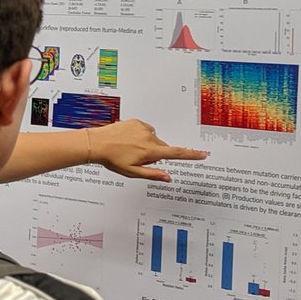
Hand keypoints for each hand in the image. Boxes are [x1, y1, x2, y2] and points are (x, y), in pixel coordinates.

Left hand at [89, 119, 207, 181]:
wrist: (97, 143)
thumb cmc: (113, 159)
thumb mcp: (133, 172)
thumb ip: (153, 174)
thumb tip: (168, 177)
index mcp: (150, 151)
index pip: (176, 154)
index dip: (192, 155)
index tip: (203, 154)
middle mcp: (150, 138)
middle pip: (162, 147)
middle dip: (156, 154)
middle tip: (138, 159)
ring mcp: (143, 128)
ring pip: (153, 139)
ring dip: (147, 144)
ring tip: (130, 149)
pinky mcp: (136, 121)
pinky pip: (145, 130)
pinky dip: (141, 135)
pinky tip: (128, 140)